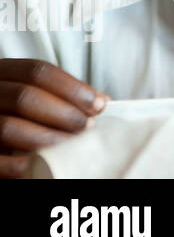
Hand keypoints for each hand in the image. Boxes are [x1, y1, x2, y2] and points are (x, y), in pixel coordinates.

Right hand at [0, 59, 108, 178]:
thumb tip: (102, 100)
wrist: (0, 143)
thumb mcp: (36, 97)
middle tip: (89, 127)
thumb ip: (63, 95)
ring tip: (72, 147)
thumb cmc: (19, 116)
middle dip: (64, 113)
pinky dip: (18, 164)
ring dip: (47, 138)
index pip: (37, 71)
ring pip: (9, 126)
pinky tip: (41, 165)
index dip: (72, 87)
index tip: (99, 104)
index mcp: (2, 73)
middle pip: (24, 96)